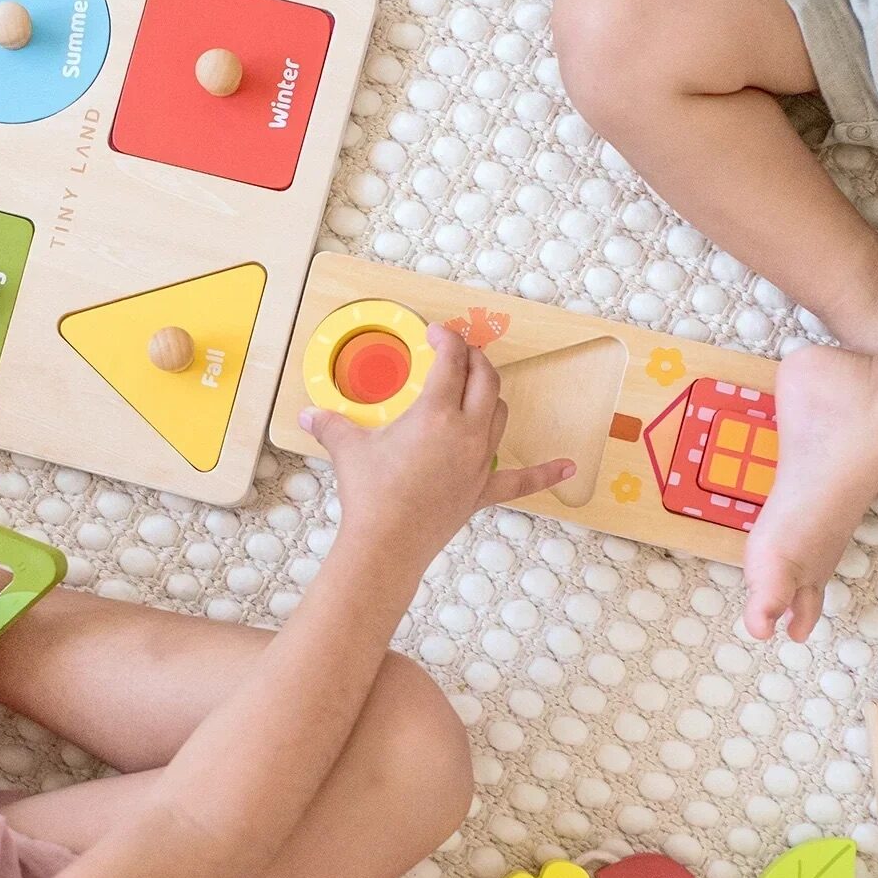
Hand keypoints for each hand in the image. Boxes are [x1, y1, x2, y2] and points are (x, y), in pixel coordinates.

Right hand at [300, 324, 575, 563]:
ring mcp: (480, 461)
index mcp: (436, 412)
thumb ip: (331, 425)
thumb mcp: (347, 449)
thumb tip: (309, 416)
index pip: (451, 361)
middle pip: (485, 379)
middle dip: (474, 359)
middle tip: (457, 353)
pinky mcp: (483, 490)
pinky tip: (569, 468)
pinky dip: (545, 473)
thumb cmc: (369, 494)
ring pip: (499, 414)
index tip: (436, 333)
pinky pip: (522, 480)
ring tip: (475, 389)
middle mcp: (466, 431)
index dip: (447, 339)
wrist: (386, 544)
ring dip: (490, 395)